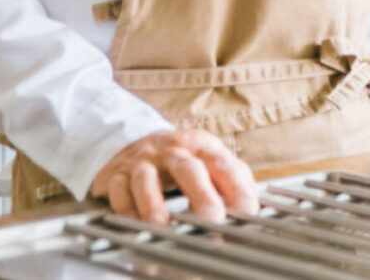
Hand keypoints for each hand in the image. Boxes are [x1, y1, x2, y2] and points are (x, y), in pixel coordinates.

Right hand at [91, 129, 257, 224]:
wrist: (136, 142)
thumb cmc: (181, 159)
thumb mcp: (209, 159)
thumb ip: (233, 177)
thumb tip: (253, 202)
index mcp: (201, 146)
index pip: (223, 164)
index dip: (236, 187)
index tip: (246, 212)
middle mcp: (172, 150)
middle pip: (187, 168)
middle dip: (201, 196)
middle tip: (212, 220)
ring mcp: (143, 161)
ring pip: (146, 179)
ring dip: (155, 206)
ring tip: (164, 228)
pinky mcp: (116, 174)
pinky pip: (119, 192)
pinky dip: (126, 210)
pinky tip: (134, 226)